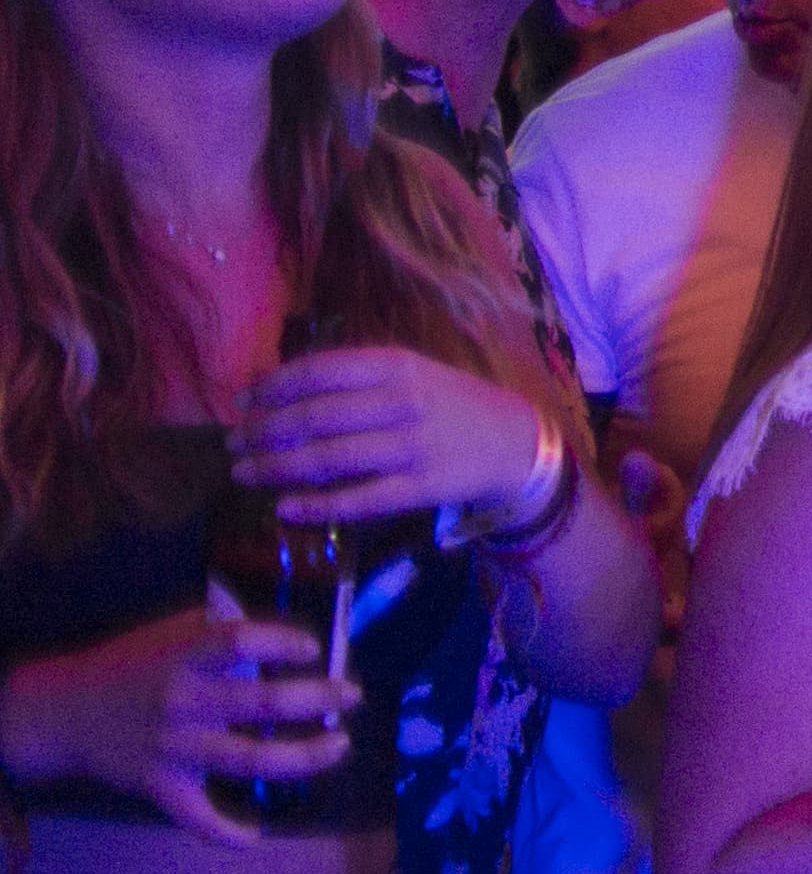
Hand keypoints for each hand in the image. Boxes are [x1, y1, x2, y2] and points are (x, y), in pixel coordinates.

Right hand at [4, 601, 349, 843]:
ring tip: (340, 745)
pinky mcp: (160, 784)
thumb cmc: (130, 664)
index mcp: (184, 657)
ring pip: (250, 758)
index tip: (314, 647)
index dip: (282, 641)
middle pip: (264, 702)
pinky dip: (226, 832)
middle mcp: (184, 702)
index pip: (240, 641)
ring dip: (304, 757)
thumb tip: (267, 599)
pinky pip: (197, 816)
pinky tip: (257, 835)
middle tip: (352, 696)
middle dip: (319, 699)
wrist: (65, 712)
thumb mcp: (167, 630)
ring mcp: (174, 747)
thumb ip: (215, 620)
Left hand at [231, 347, 559, 535]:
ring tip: (243, 473)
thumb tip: (280, 388)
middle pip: (312, 417)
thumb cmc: (452, 404)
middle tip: (232, 445)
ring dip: (275, 467)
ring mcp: (411, 447)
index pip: (316, 372)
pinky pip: (358, 499)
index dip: (270, 388)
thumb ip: (356, 378)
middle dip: (262, 432)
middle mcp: (401, 402)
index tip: (240, 403)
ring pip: (326, 458)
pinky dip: (316, 505)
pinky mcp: (419, 487)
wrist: (516, 443)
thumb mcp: (412, 373)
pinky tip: (285, 508)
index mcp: (396, 365)